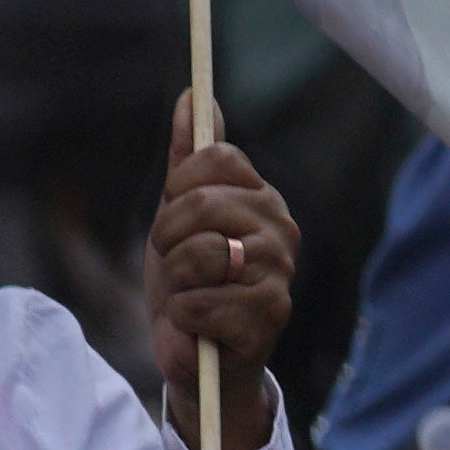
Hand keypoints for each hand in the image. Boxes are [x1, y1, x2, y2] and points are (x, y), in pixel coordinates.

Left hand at [144, 123, 293, 449]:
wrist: (198, 353)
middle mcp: (281, 227)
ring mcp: (280, 270)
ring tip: (192, 294)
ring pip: (200, 252)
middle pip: (201, 201)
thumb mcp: (179, 215)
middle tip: (177, 262)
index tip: (175, 212)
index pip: (216, 157)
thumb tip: (191, 97)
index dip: (179, 185)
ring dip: (177, 281)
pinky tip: (200, 324)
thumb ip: (188, 159)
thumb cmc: (190, 281)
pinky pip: (201, 301)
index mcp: (261, 197)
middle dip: (167, 236)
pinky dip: (185, 316)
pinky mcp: (271, 314)